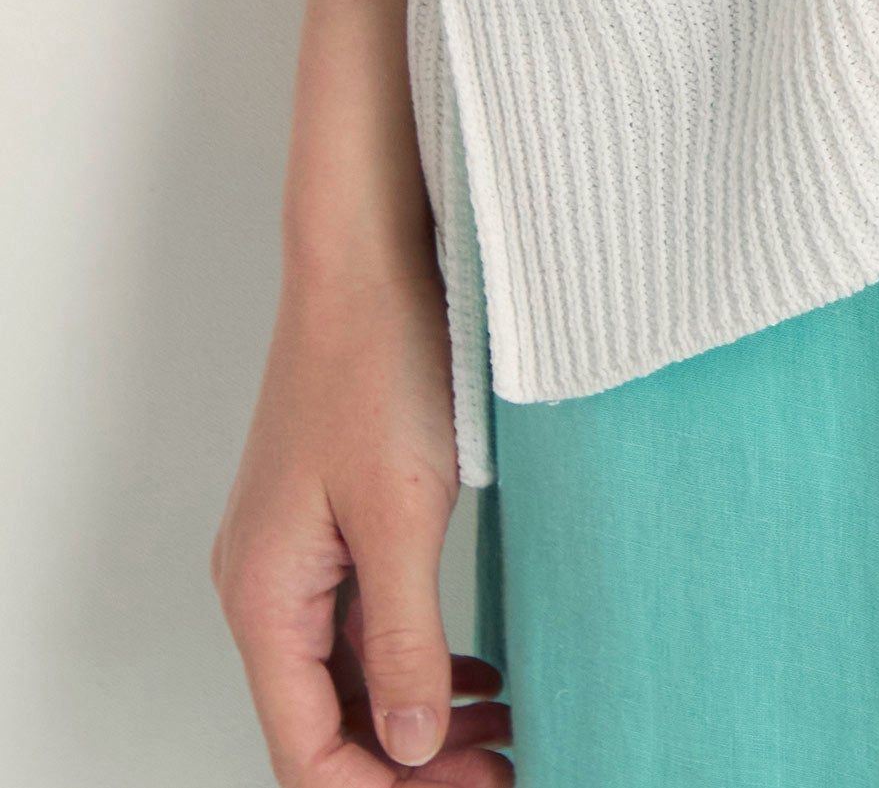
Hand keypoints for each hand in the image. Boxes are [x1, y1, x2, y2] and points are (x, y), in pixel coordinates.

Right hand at [212, 253, 511, 782]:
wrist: (370, 252)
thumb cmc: (379, 360)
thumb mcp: (402, 513)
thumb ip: (404, 638)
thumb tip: (406, 745)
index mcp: (266, 597)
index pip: (306, 750)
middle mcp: (266, 587)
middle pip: (326, 721)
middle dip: (409, 761)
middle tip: (501, 769)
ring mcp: (296, 554)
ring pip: (349, 674)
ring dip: (419, 713)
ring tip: (503, 731)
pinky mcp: (330, 522)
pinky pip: (363, 622)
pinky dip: (416, 656)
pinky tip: (477, 672)